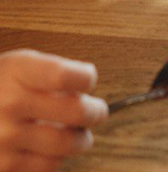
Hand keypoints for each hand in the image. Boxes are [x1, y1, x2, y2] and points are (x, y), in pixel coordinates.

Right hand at [0, 50, 107, 171]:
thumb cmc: (1, 87)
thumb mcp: (20, 65)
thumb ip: (54, 73)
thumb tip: (88, 90)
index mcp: (18, 71)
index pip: (64, 75)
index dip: (86, 78)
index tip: (89, 81)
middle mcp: (10, 104)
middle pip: (75, 111)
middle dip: (96, 113)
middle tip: (98, 113)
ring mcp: (5, 138)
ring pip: (66, 144)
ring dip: (80, 140)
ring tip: (79, 135)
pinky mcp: (3, 166)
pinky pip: (47, 166)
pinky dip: (56, 158)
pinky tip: (52, 148)